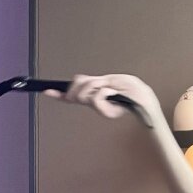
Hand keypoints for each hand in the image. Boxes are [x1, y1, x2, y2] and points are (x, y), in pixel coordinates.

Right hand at [42, 73, 159, 123]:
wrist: (145, 98)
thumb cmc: (132, 90)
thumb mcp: (111, 80)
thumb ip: (95, 81)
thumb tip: (79, 80)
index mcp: (95, 95)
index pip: (73, 96)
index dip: (60, 94)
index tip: (47, 90)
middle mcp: (95, 103)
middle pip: (76, 92)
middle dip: (82, 85)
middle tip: (98, 84)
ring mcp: (100, 108)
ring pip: (85, 94)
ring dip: (95, 86)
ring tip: (109, 89)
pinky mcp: (106, 112)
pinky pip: (96, 96)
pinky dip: (104, 91)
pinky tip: (114, 93)